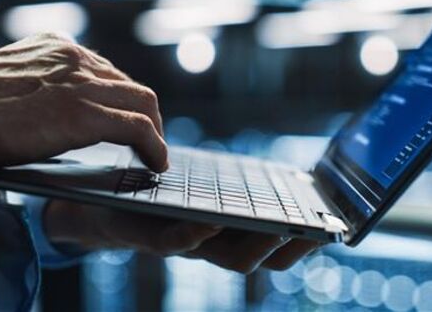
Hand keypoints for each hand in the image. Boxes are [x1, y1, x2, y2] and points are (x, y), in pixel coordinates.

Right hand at [0, 33, 166, 175]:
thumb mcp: (5, 80)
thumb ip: (35, 85)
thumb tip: (48, 112)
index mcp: (55, 46)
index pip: (105, 70)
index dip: (118, 98)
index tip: (122, 119)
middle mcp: (74, 57)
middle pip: (128, 85)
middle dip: (142, 114)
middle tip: (145, 142)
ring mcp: (81, 84)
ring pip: (142, 103)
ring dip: (154, 131)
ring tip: (153, 155)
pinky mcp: (84, 114)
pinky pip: (139, 128)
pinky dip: (154, 146)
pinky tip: (155, 163)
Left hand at [44, 200, 322, 272]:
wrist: (101, 201)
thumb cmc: (158, 191)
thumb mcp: (201, 186)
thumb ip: (231, 187)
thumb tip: (279, 173)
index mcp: (226, 234)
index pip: (273, 246)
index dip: (301, 242)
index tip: (330, 228)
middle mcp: (210, 246)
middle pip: (259, 258)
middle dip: (287, 248)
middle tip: (311, 232)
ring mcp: (184, 245)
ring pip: (228, 259)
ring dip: (255, 246)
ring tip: (278, 228)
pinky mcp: (152, 238)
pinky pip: (179, 244)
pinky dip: (198, 234)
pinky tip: (212, 218)